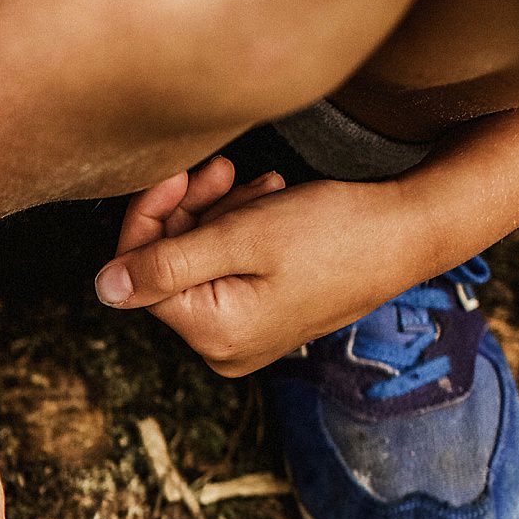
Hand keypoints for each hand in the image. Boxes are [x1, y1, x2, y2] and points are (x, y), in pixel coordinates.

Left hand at [94, 157, 426, 377]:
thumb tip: (104, 288)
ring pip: (198, 265)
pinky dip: (239, 233)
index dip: (148, 220)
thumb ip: (166, 264)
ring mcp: (245, 339)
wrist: (414, 231)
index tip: (177, 171)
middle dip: (187, 215)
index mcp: (214, 335)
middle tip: (220, 168)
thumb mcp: (242, 237)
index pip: (142, 278)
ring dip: (216, 217)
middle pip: (168, 272)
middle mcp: (225, 350)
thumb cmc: (336, 229)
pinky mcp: (265, 319)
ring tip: (258, 185)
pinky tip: (267, 201)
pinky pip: (228, 273)